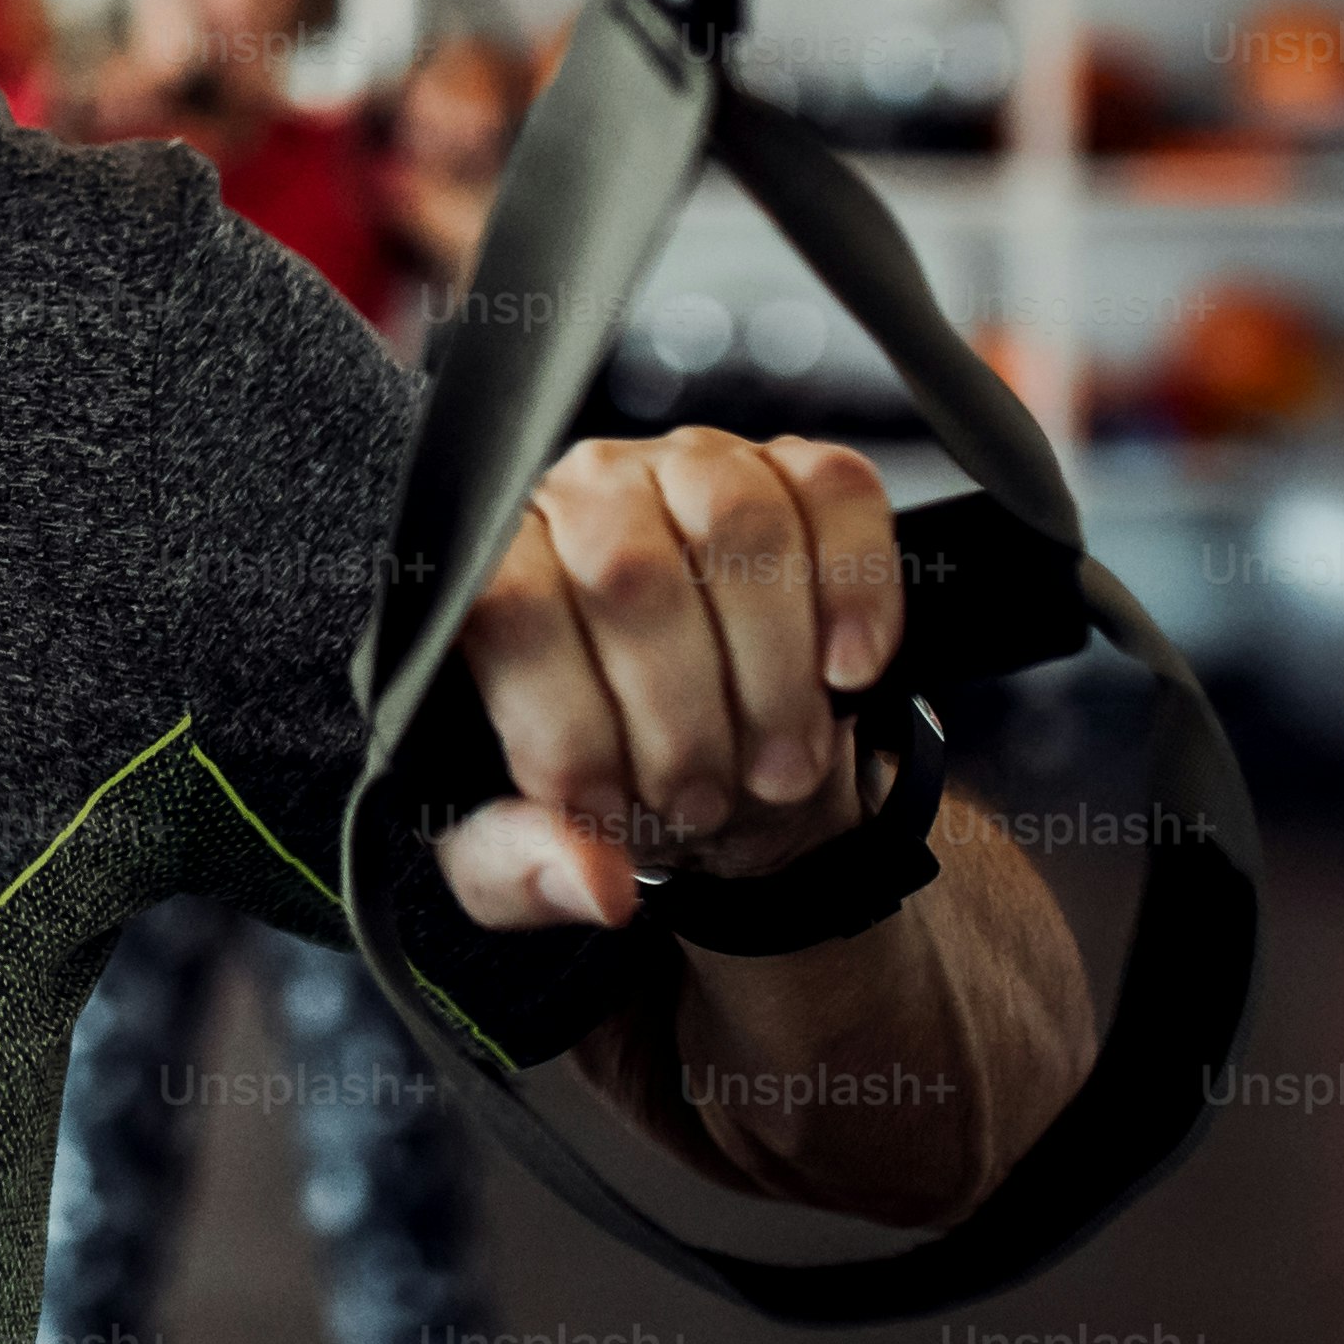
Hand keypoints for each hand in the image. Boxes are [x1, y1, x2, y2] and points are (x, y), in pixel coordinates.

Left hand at [429, 428, 904, 936]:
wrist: (709, 764)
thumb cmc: (600, 786)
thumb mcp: (519, 851)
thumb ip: (524, 868)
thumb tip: (594, 880)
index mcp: (487, 564)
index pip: (508, 605)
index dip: (565, 720)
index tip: (602, 810)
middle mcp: (578, 489)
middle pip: (629, 571)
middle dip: (678, 717)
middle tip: (698, 802)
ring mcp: (690, 463)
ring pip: (736, 523)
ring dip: (770, 670)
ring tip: (774, 767)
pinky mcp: (797, 467)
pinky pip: (839, 495)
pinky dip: (856, 592)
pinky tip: (846, 674)